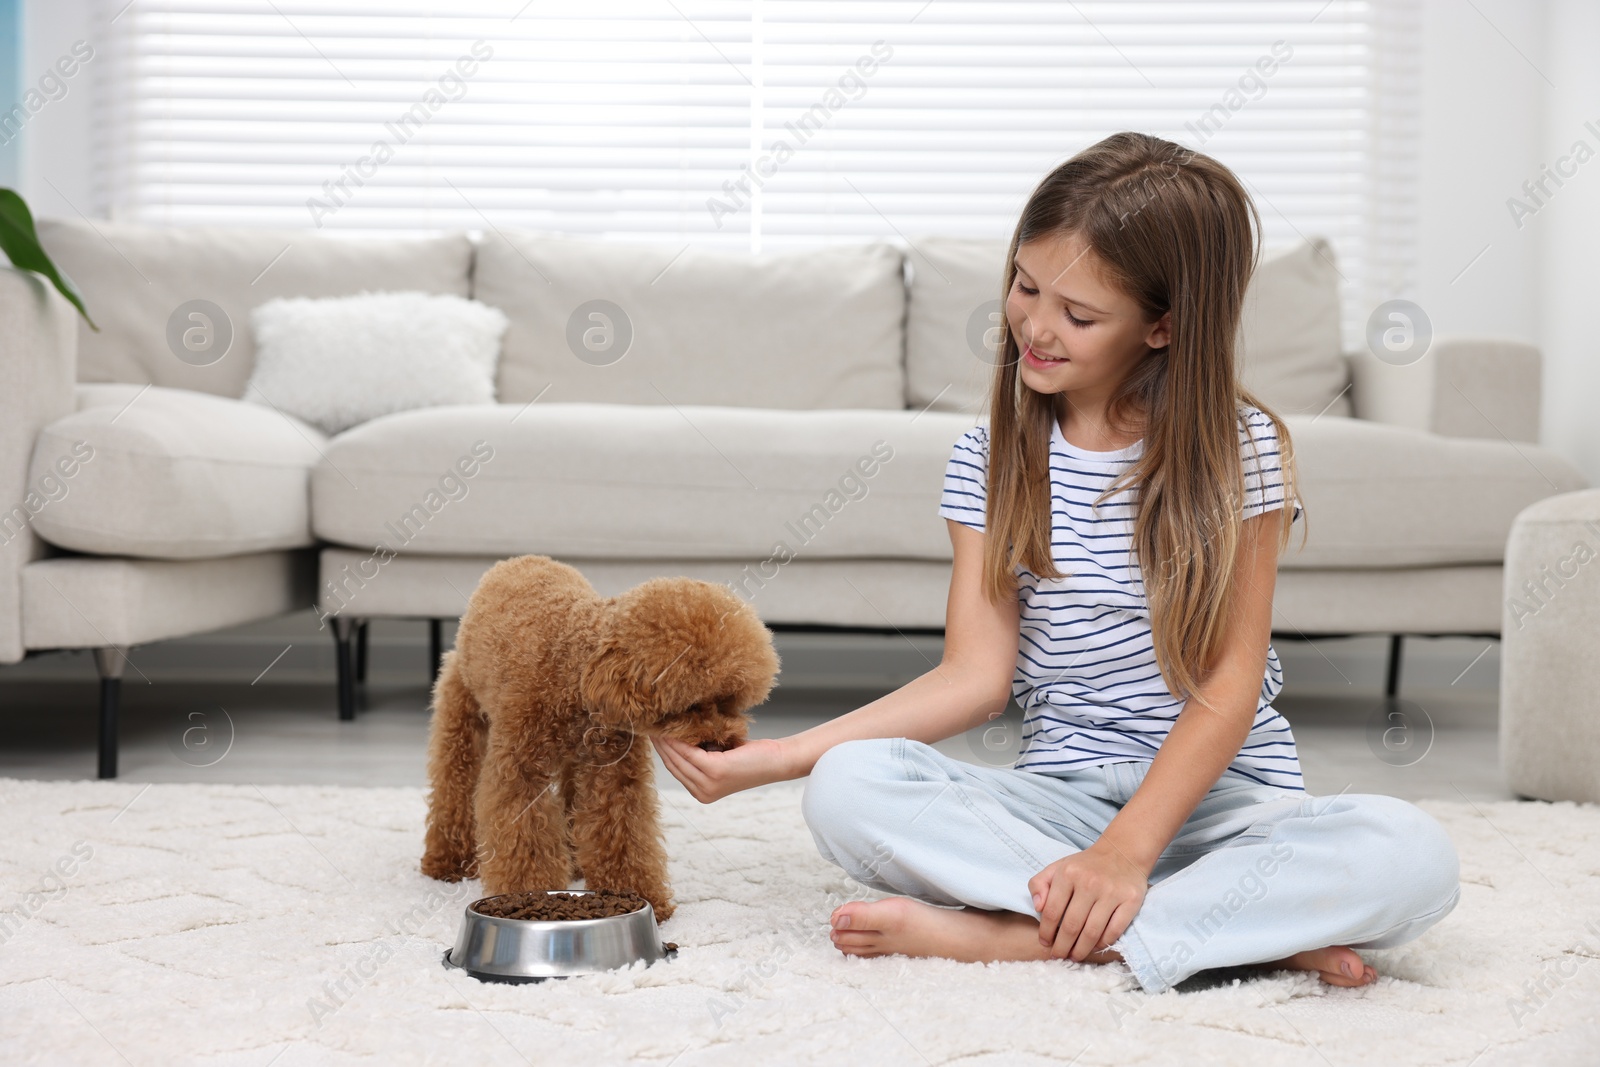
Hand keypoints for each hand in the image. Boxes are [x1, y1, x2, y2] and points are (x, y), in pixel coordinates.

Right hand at [650, 734, 796, 802]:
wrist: (776, 761)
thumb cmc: (751, 757)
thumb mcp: (720, 757)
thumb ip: (700, 754)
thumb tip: (676, 734)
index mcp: (702, 793)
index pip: (675, 770)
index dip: (662, 751)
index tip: (653, 733)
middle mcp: (703, 793)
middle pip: (673, 764)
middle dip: (660, 744)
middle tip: (650, 725)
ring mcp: (708, 784)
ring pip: (678, 758)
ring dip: (666, 740)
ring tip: (658, 723)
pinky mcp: (715, 772)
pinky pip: (689, 752)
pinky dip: (679, 739)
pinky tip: (674, 727)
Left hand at [1028, 844, 1149, 960]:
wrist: (1123, 852)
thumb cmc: (1086, 865)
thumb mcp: (1057, 867)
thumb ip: (1039, 884)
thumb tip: (1037, 908)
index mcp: (1068, 873)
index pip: (1051, 911)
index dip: (1046, 932)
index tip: (1045, 942)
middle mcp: (1089, 882)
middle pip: (1071, 926)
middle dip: (1062, 947)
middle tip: (1058, 956)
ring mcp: (1111, 892)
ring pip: (1092, 933)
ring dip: (1081, 950)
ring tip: (1074, 956)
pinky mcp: (1131, 901)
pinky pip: (1113, 931)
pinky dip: (1102, 944)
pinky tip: (1093, 947)